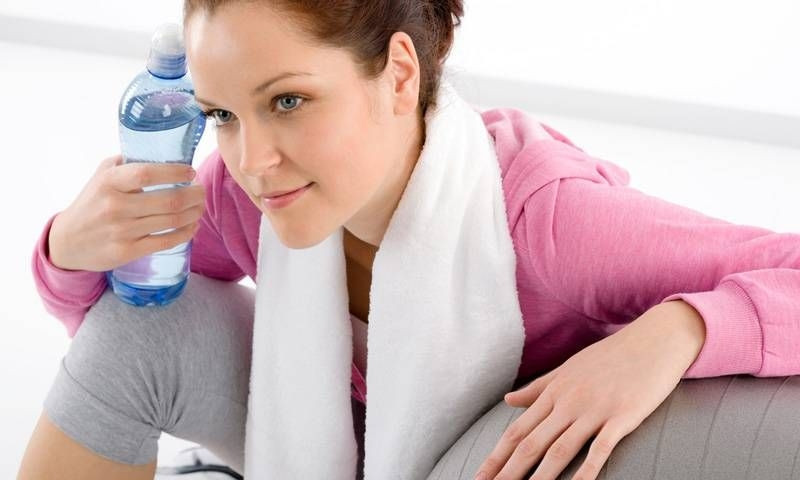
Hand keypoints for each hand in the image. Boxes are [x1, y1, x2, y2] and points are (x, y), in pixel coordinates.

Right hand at [48, 155, 205, 271]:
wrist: (68, 241)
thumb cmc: (93, 202)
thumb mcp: (102, 175)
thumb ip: (128, 162)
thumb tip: (164, 153)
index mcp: (109, 182)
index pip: (147, 173)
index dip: (175, 172)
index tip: (190, 172)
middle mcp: (115, 206)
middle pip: (169, 200)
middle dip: (195, 195)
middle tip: (201, 191)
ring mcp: (122, 231)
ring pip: (172, 221)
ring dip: (194, 213)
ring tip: (199, 206)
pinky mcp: (127, 251)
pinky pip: (167, 242)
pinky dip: (186, 233)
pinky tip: (192, 226)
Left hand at [474, 300, 705, 479]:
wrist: (654, 339)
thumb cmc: (611, 356)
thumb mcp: (568, 369)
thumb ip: (537, 388)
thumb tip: (507, 401)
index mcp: (553, 393)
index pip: (517, 431)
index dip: (496, 457)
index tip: (479, 476)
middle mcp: (568, 402)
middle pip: (531, 444)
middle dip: (507, 472)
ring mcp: (595, 410)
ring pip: (560, 450)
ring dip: (540, 478)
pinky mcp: (623, 416)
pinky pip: (601, 448)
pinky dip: (587, 471)